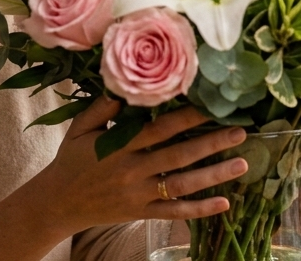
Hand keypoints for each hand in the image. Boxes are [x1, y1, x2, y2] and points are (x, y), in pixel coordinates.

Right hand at [35, 97, 249, 235]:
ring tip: (243, 164)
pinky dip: (199, 209)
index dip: (188, 117)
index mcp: (120, 146)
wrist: (57, 202)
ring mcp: (139, 195)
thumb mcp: (80, 128)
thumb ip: (102, 108)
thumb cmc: (70, 160)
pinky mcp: (140, 213)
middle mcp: (133, 171)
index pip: (161, 130)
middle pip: (179, 155)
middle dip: (212, 143)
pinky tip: (224, 203)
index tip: (212, 106)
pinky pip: (174, 212)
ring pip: (182, 185)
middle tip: (241, 131)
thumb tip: (124, 87)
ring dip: (214, 175)